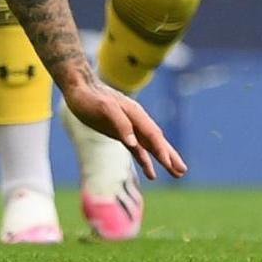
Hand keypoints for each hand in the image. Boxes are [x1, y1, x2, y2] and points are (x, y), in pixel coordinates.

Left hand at [61, 79, 185, 181]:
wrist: (78, 88)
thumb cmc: (91, 97)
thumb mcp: (105, 108)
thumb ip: (120, 124)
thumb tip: (133, 144)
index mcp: (136, 114)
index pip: (152, 135)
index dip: (161, 150)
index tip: (170, 164)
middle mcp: (136, 121)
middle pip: (157, 141)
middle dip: (170, 156)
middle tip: (183, 171)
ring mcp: (129, 128)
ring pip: (150, 147)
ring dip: (163, 160)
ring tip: (177, 174)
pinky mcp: (120, 133)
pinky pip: (137, 149)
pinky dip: (145, 160)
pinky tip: (151, 173)